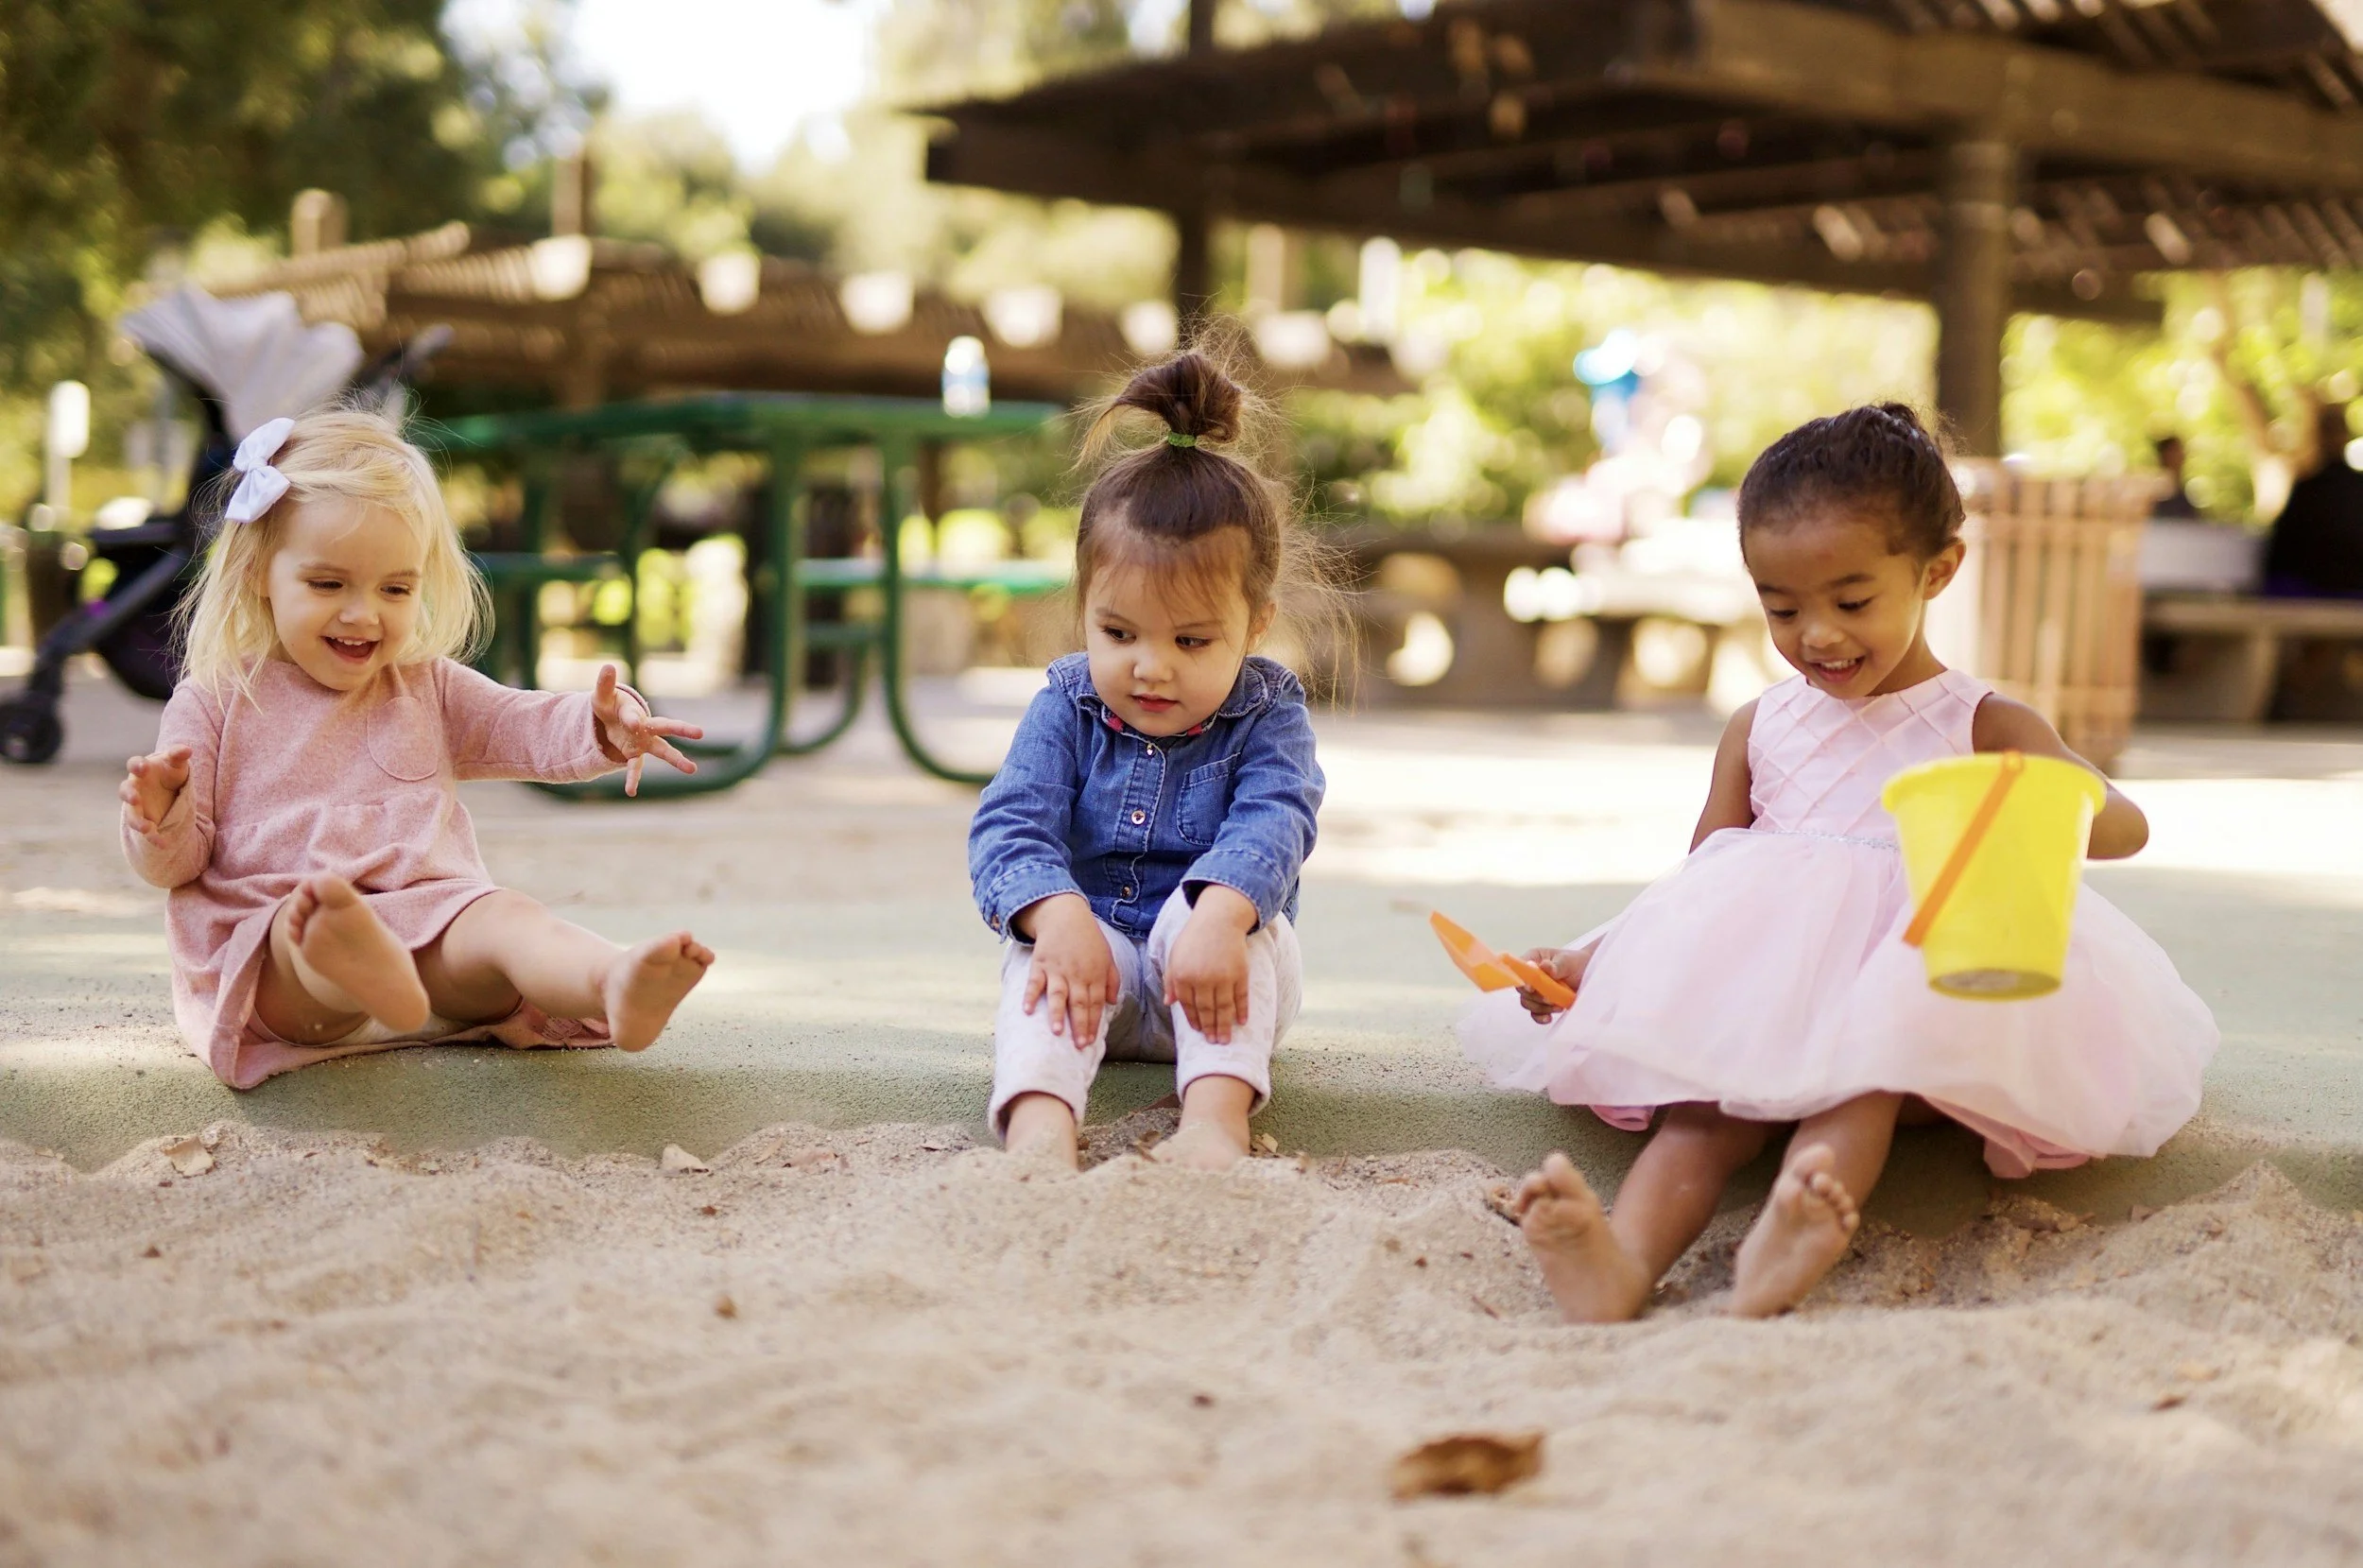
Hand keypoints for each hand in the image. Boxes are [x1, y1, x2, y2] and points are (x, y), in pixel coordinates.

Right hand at [120, 745, 192, 840]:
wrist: (169, 789)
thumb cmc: (170, 771)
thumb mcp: (177, 763)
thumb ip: (178, 755)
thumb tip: (187, 750)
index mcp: (142, 769)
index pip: (134, 764)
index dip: (137, 765)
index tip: (143, 768)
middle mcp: (135, 788)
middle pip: (125, 790)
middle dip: (128, 795)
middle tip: (135, 799)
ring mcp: (138, 806)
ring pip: (132, 815)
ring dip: (137, 821)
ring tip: (146, 828)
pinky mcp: (145, 820)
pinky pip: (147, 831)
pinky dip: (153, 838)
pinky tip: (163, 844)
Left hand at [592, 664, 703, 795]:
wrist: (608, 720)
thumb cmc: (608, 705)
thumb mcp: (602, 696)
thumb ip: (605, 684)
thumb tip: (608, 665)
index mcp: (634, 712)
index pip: (635, 716)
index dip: (632, 719)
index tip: (632, 723)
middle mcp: (644, 727)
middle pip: (666, 727)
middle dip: (682, 729)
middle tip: (700, 733)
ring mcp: (642, 742)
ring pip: (663, 751)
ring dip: (677, 759)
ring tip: (693, 769)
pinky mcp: (635, 754)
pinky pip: (636, 768)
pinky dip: (633, 779)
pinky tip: (630, 792)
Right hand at [1019, 894, 1120, 1047]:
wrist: (1065, 915)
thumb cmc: (1088, 938)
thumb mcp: (1107, 956)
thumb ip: (1112, 979)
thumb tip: (1112, 1002)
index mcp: (1095, 974)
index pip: (1095, 1003)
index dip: (1093, 1023)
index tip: (1090, 1041)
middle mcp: (1077, 974)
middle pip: (1079, 1003)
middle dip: (1080, 1025)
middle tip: (1079, 1045)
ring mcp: (1058, 969)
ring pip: (1058, 995)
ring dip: (1057, 1013)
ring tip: (1057, 1032)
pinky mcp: (1040, 964)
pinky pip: (1034, 982)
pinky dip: (1030, 996)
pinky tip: (1027, 1010)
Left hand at [1163, 885, 1256, 1044]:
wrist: (1219, 919)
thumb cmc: (1194, 938)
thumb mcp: (1175, 956)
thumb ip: (1171, 980)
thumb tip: (1169, 1003)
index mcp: (1183, 976)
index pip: (1188, 1005)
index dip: (1194, 1020)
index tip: (1199, 1031)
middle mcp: (1202, 979)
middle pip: (1206, 1011)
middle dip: (1210, 1029)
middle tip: (1214, 1042)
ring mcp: (1222, 977)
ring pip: (1224, 1008)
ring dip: (1225, 1026)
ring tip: (1226, 1040)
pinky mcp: (1240, 973)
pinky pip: (1241, 997)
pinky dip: (1242, 1010)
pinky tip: (1242, 1022)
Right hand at [1517, 945, 1589, 1022]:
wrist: (1589, 975)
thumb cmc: (1577, 963)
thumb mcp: (1568, 961)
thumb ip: (1556, 965)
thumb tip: (1544, 966)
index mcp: (1533, 959)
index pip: (1519, 968)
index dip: (1521, 979)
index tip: (1532, 988)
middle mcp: (1531, 975)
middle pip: (1522, 989)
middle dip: (1536, 996)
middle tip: (1551, 999)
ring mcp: (1536, 990)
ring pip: (1527, 1002)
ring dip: (1541, 1007)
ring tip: (1558, 1006)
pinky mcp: (1542, 1003)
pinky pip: (1534, 1012)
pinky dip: (1540, 1016)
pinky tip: (1549, 1018)